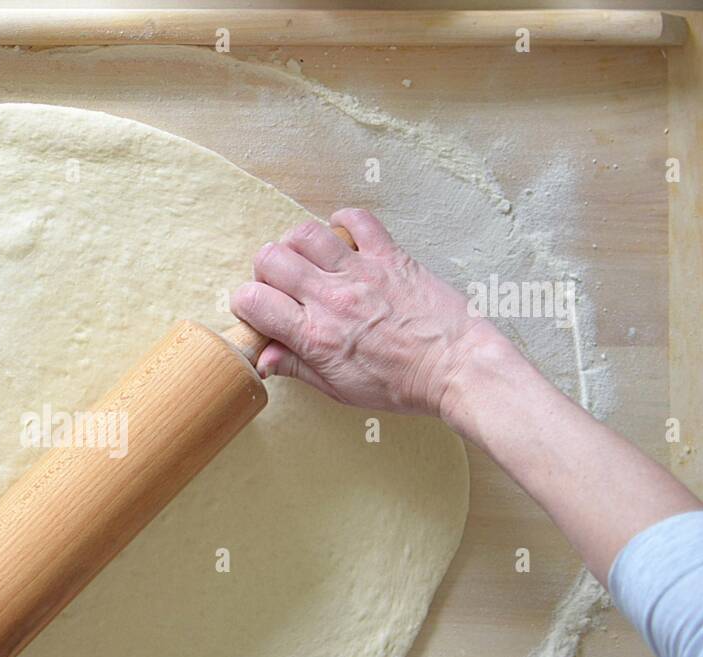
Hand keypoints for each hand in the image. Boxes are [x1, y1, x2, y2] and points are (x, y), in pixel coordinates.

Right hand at [231, 208, 504, 418]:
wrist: (457, 367)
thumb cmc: (402, 384)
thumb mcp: (340, 390)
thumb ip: (298, 368)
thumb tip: (263, 358)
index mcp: (315, 336)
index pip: (253, 301)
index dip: (245, 303)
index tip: (257, 310)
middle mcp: (331, 298)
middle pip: (270, 259)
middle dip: (264, 271)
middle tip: (281, 286)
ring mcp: (361, 272)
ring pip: (304, 234)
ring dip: (296, 245)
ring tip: (307, 262)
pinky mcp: (389, 256)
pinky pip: (356, 220)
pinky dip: (342, 222)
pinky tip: (340, 237)